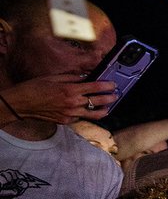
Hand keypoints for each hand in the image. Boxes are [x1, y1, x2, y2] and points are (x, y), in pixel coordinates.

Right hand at [0, 74, 117, 123]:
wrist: (21, 104)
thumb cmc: (35, 88)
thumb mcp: (54, 77)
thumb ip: (72, 78)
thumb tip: (86, 77)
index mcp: (70, 89)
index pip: (95, 87)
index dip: (107, 86)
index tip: (113, 84)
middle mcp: (73, 103)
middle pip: (99, 101)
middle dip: (110, 98)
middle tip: (115, 95)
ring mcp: (70, 114)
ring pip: (94, 114)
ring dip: (103, 110)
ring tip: (108, 107)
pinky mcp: (66, 121)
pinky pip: (81, 117)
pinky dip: (85, 114)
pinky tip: (88, 111)